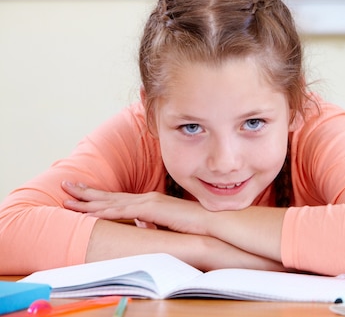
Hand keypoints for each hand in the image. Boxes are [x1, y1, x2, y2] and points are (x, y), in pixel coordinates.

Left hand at [62, 181, 208, 234]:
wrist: (211, 220)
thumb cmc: (194, 224)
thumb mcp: (168, 223)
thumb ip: (154, 223)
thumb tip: (143, 226)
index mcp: (148, 201)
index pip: (117, 198)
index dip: (97, 195)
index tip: (81, 192)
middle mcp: (145, 198)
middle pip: (109, 196)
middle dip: (85, 191)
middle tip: (65, 186)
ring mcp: (147, 202)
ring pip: (111, 202)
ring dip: (88, 201)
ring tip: (68, 199)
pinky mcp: (151, 210)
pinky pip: (123, 212)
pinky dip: (104, 213)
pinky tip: (90, 214)